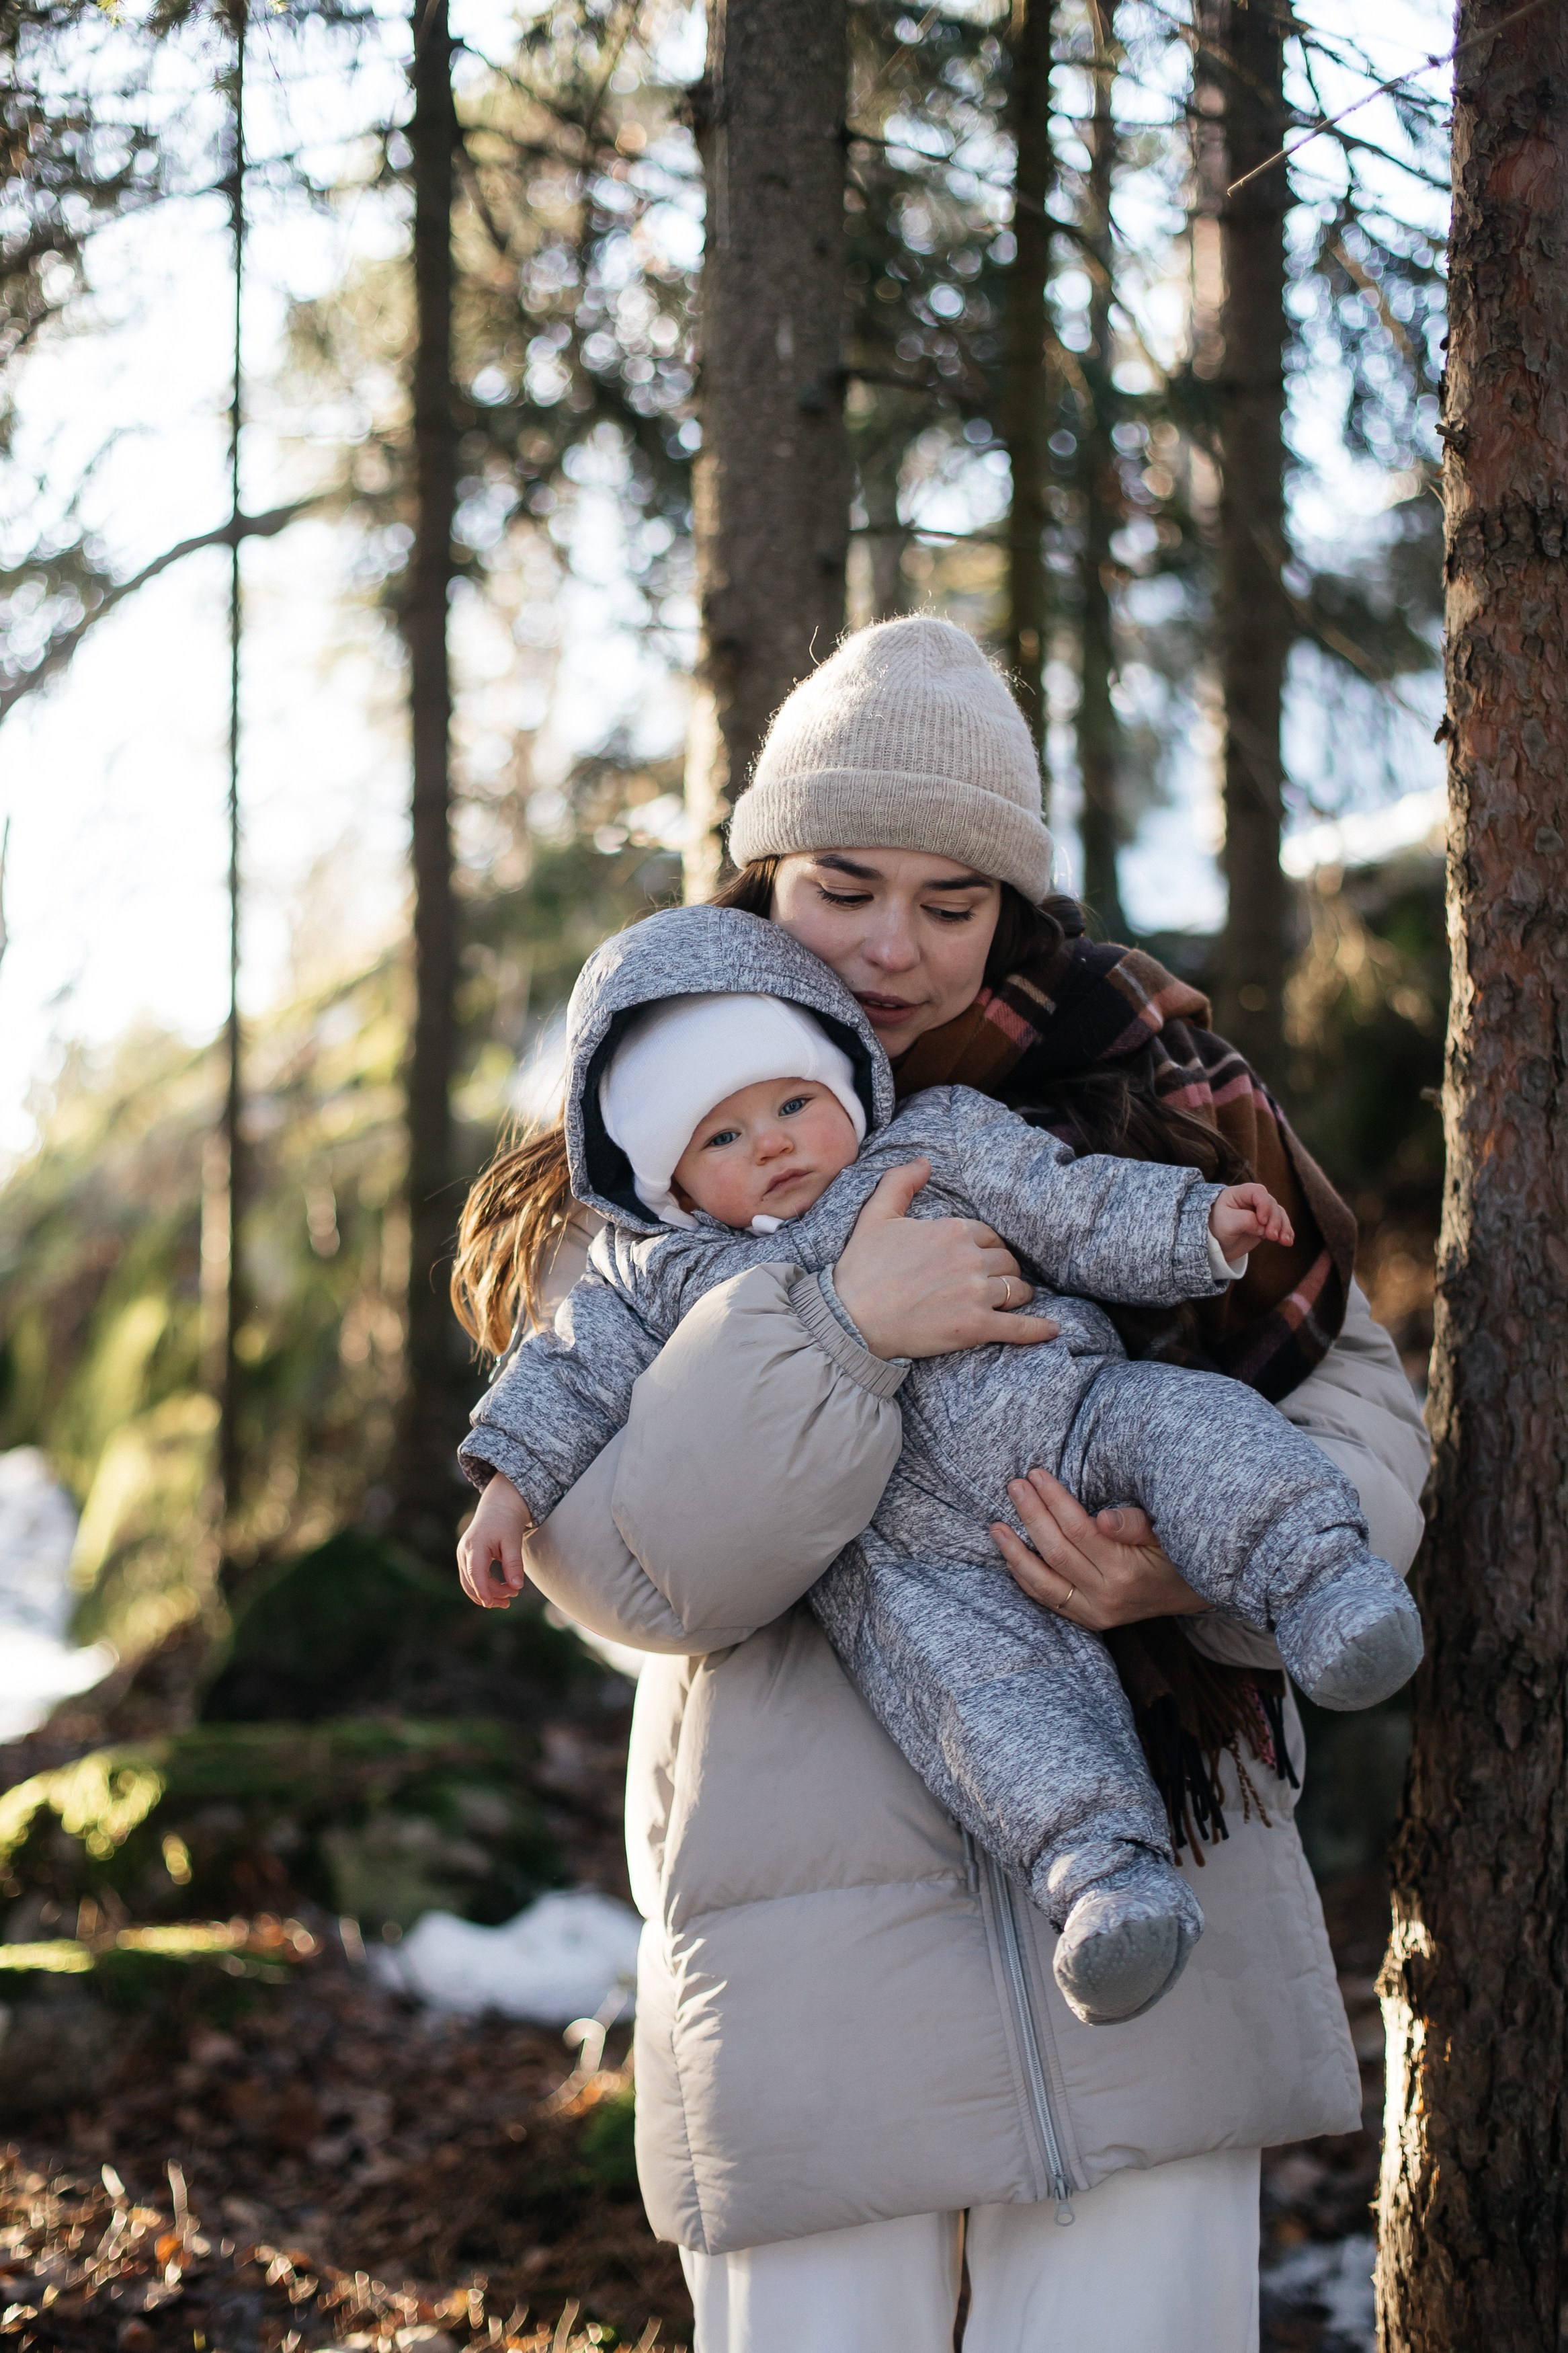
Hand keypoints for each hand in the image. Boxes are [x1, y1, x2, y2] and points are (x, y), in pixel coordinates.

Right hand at [457, 1472, 531, 1608]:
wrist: (499, 1505)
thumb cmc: (507, 1521)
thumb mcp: (514, 1541)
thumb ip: (514, 1564)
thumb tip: (517, 1587)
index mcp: (475, 1545)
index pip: (475, 1573)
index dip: (482, 1591)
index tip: (492, 1604)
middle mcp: (464, 1551)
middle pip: (472, 1582)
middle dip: (490, 1595)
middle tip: (511, 1599)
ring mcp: (463, 1555)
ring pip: (470, 1583)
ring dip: (487, 1593)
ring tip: (508, 1598)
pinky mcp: (466, 1558)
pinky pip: (471, 1578)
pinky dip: (484, 1586)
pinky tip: (500, 1590)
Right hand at [833, 1159, 1059, 1359]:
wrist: (851, 1319)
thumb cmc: (862, 1268)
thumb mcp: (876, 1215)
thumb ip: (901, 1182)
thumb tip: (925, 1161)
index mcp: (952, 1230)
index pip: (989, 1235)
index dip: (985, 1247)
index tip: (975, 1258)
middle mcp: (970, 1259)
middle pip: (1007, 1261)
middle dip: (1002, 1270)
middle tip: (990, 1281)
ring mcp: (975, 1294)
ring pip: (1017, 1289)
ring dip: (1017, 1294)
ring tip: (1011, 1300)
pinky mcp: (975, 1327)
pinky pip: (1018, 1328)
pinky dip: (1038, 1330)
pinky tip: (1053, 1330)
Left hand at [989, 1466, 1209, 1629]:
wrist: (1191, 1595)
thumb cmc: (1177, 1553)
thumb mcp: (1166, 1533)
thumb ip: (1135, 1525)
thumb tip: (1102, 1519)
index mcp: (1127, 1572)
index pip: (1079, 1530)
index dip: (1054, 1500)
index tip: (1037, 1474)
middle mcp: (1107, 1598)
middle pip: (1056, 1552)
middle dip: (1031, 1516)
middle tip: (1014, 1486)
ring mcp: (1095, 1614)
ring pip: (1043, 1583)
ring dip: (1015, 1553)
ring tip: (996, 1526)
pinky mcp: (1089, 1621)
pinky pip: (1048, 1600)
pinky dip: (1025, 1578)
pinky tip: (1010, 1557)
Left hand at [1209, 1181, 1292, 1259]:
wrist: (1214, 1243)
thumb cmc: (1216, 1228)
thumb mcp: (1227, 1223)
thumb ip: (1245, 1221)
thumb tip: (1263, 1227)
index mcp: (1240, 1193)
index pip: (1258, 1192)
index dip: (1264, 1205)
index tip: (1262, 1221)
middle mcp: (1253, 1200)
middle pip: (1271, 1204)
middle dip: (1275, 1221)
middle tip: (1272, 1237)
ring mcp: (1261, 1212)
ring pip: (1279, 1214)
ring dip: (1284, 1228)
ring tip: (1285, 1242)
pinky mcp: (1266, 1224)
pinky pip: (1280, 1225)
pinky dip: (1285, 1232)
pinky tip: (1288, 1241)